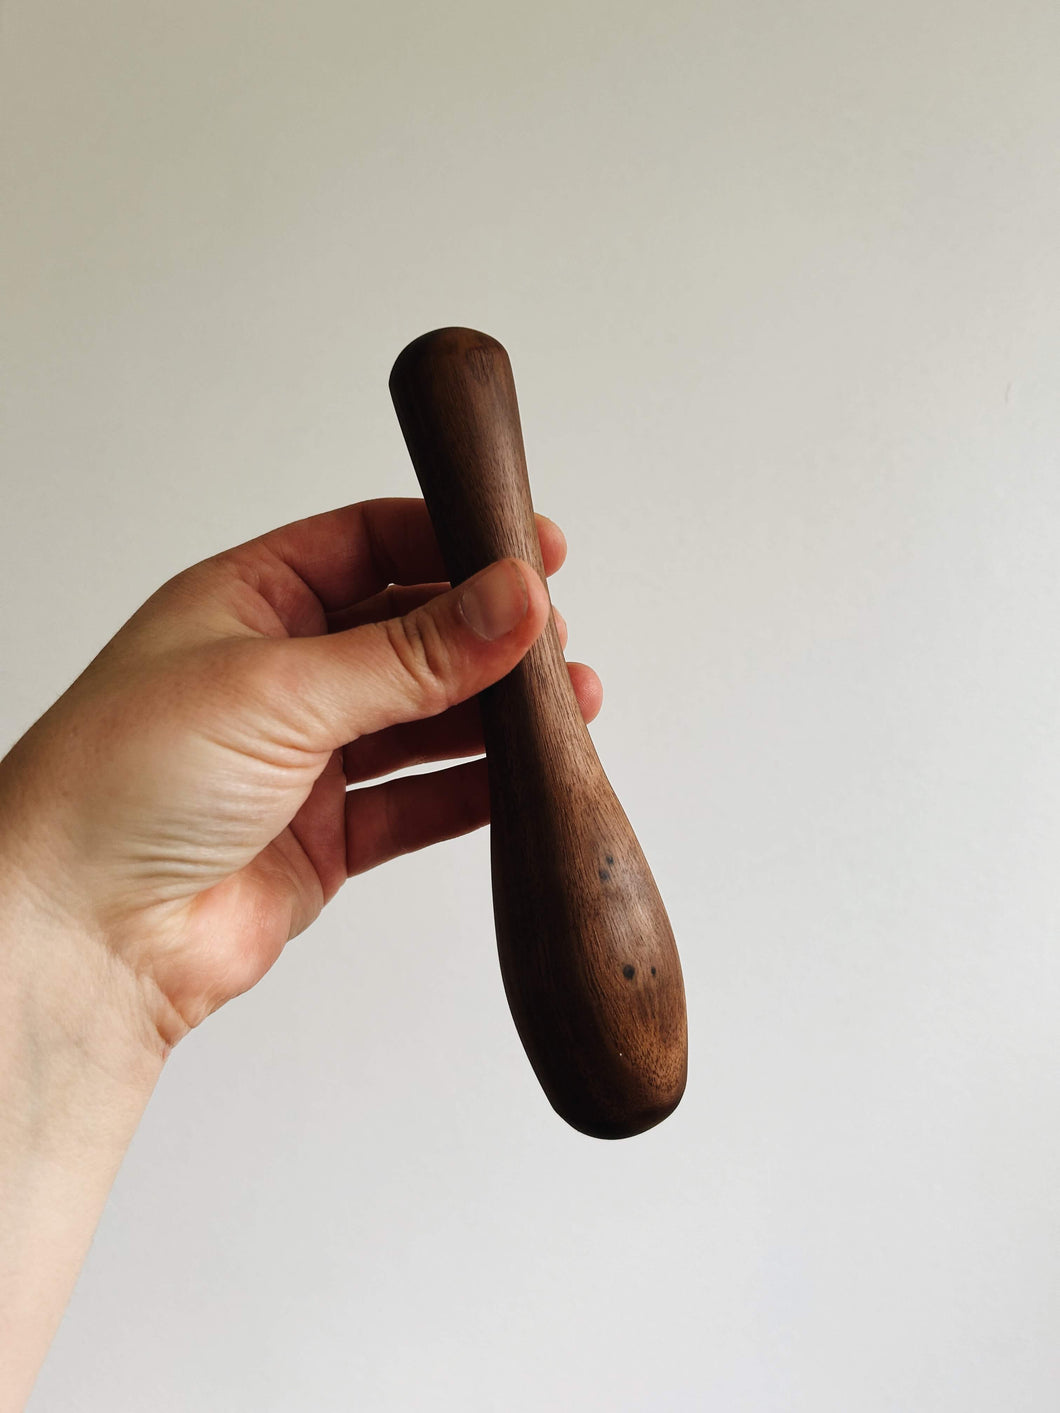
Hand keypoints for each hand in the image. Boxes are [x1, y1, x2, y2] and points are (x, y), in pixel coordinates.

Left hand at [0, 498, 600, 1054]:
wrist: (80, 936)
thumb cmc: (124, 782)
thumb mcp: (280, 687)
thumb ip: (411, 652)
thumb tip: (514, 599)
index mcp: (248, 603)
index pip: (370, 544)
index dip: (453, 540)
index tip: (533, 549)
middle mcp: (279, 675)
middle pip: (409, 632)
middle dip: (486, 632)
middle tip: (554, 638)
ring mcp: (303, 758)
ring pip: (423, 719)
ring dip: (494, 712)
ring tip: (570, 702)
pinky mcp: (325, 837)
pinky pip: (418, 801)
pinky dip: (474, 788)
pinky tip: (526, 774)